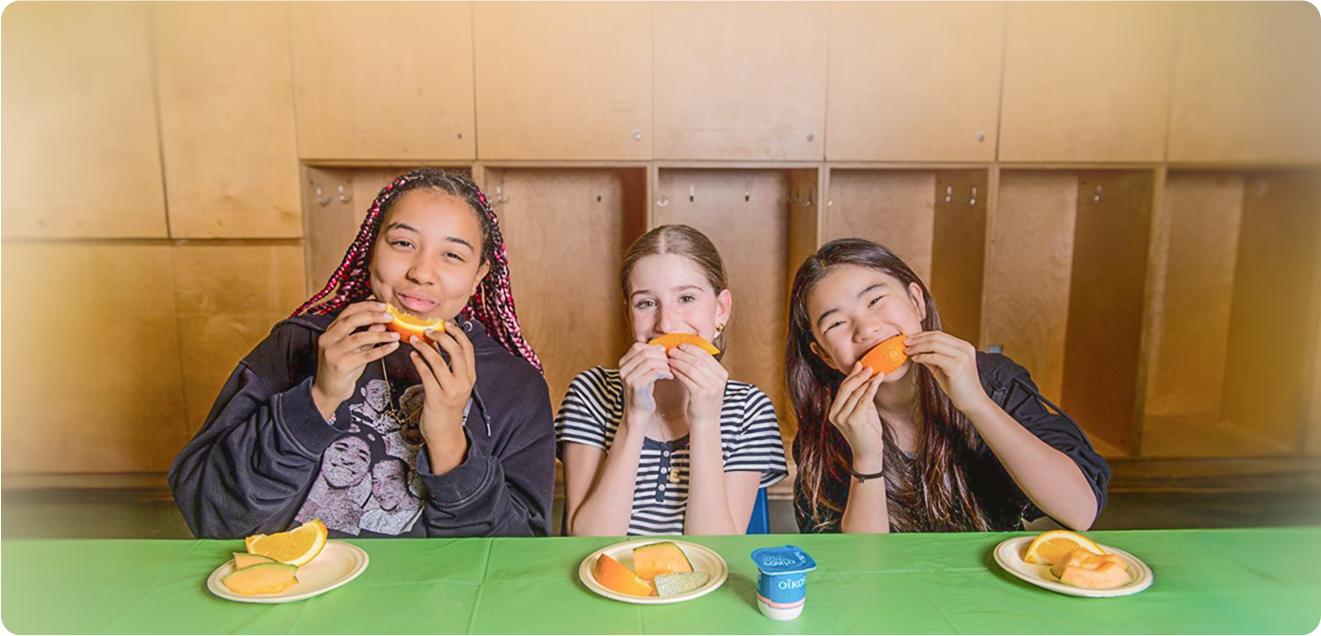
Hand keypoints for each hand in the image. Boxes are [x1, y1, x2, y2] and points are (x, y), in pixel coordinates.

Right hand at [312, 301, 398, 413]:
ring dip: (380, 334)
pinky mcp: (340, 366)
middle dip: (373, 316)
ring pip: (359, 338)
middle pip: (352, 321)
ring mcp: (332, 352)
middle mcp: (328, 339)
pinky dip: (382, 349)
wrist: (328, 390)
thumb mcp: (355, 348)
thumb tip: (382, 321)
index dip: (367, 306)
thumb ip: (366, 333)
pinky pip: (365, 355)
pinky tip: (393, 346)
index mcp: (330, 331)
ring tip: (395, 334)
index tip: (383, 305)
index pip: (348, 312)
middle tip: (390, 316)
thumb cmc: (342, 367)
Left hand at [408, 322, 475, 452]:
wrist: (445, 434)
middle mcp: (464, 382)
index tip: (445, 324)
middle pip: (455, 351)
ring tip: (414, 340)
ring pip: (438, 361)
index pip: (467, 348)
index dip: (457, 333)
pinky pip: (427, 374)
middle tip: (427, 330)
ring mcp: (451, 391)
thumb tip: (438, 342)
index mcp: (470, 376)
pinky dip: (418, 362)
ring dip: (425, 347)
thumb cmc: (447, 408)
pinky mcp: (437, 398)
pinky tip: (412, 356)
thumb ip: (451, 367)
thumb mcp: (455, 386)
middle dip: (440, 336)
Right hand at [618, 342, 672, 418]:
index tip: (664, 353)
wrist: (638, 411)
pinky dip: (665, 372)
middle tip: (669, 362)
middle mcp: (623, 369)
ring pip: (650, 362)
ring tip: (669, 370)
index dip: (652, 347)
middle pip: (645, 353)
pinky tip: (670, 377)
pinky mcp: (636, 386)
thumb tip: (661, 347)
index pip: (637, 346)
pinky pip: (654, 373)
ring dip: (664, 364)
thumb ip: (647, 359)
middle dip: (660, 356)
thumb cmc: (643, 390)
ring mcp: (628, 377)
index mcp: (623, 363)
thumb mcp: (643, 371)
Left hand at [666, 344, 727, 427]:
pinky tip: (670, 369)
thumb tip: (687, 350)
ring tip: (669, 358)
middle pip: (698, 360)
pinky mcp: (700, 395)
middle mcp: (719, 380)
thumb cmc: (704, 400)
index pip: (706, 355)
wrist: (706, 421)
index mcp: (722, 374)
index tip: (681, 345)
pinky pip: (686, 379)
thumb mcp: (709, 382)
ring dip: (678, 362)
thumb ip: (703, 368)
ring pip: (691, 368)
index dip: (692, 348)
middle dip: (683, 353)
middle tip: (672, 350)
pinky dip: (677, 372)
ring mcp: (711, 388)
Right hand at [828, 363, 885, 467]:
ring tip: (877, 373)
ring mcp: (842, 419)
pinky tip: (877, 382)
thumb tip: (865, 377)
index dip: (851, 376)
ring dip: (867, 381)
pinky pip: (863, 401)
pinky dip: (871, 390)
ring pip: (855, 394)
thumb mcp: (862, 411)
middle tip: (870, 366)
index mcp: (834, 411)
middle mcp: (835, 414)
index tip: (860, 364)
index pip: (842, 389)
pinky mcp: (853, 422)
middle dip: (858, 376)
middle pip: (846, 389)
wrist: (868, 452)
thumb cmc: (867, 431)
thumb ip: (860, 397)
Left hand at [904, 331, 989, 413]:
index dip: (922, 335)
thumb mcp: (942, 368)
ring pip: (934, 344)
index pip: (939, 334)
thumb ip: (931, 358)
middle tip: (905, 343)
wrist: (972, 402)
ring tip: (907, 351)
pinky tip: (915, 359)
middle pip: (936, 337)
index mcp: (963, 346)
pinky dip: (923, 357)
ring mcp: (962, 356)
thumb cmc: (958, 387)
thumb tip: (914, 351)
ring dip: (918, 347)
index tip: (909, 339)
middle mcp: (964, 348)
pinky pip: (935, 357)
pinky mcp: (957, 366)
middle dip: (918, 339)